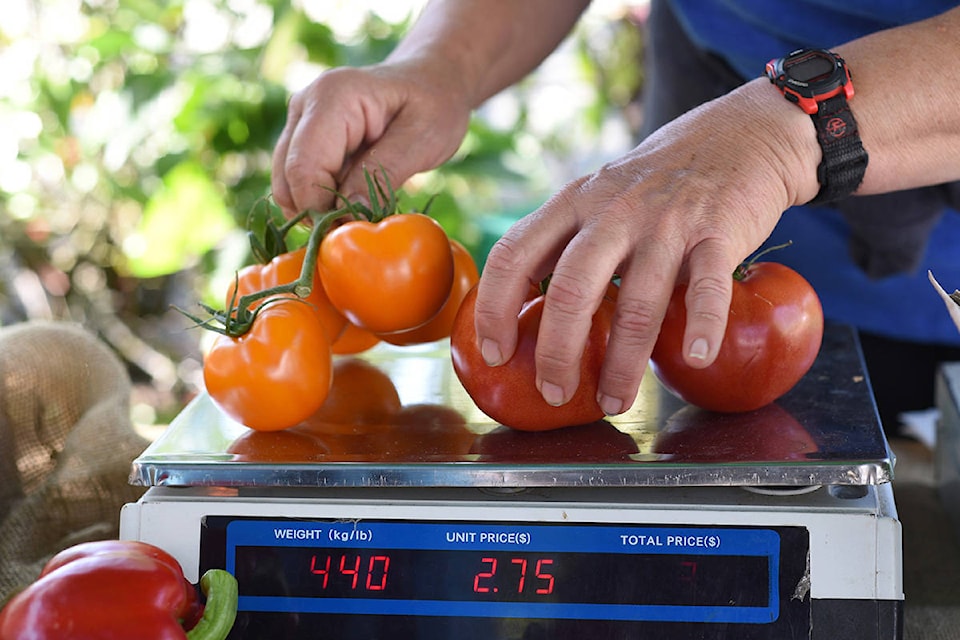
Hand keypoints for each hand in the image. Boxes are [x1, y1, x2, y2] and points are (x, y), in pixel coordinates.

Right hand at [271, 61, 471, 214]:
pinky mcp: (302, 136)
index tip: (353, 231)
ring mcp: (298, 119)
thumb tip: (347, 214)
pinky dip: (318, 200)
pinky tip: (350, 202)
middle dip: (317, 213)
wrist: (431, 81)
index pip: (304, 167)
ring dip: (316, 209)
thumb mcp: (422, 140)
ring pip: (286, 182)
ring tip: (358, 214)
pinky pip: (296, 180)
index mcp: (332, 97)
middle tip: (358, 229)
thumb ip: (383, 173)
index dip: (321, 209)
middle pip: (288, 177)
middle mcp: (304, 103)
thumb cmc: (434, 105)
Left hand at [473, 78, 819, 415]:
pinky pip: (707, 286)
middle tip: (554, 393)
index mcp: (573, 202)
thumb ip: (564, 242)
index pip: (514, 254)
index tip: (492, 353)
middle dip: (558, 352)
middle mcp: (613, 210)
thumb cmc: (657, 181)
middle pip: (571, 289)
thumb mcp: (598, 196)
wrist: (739, 135)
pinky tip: (695, 357)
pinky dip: (702, 325)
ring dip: (623, 363)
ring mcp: (666, 222)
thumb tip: (521, 309)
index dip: (494, 307)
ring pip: (636, 302)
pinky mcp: (718, 232)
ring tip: (614, 402)